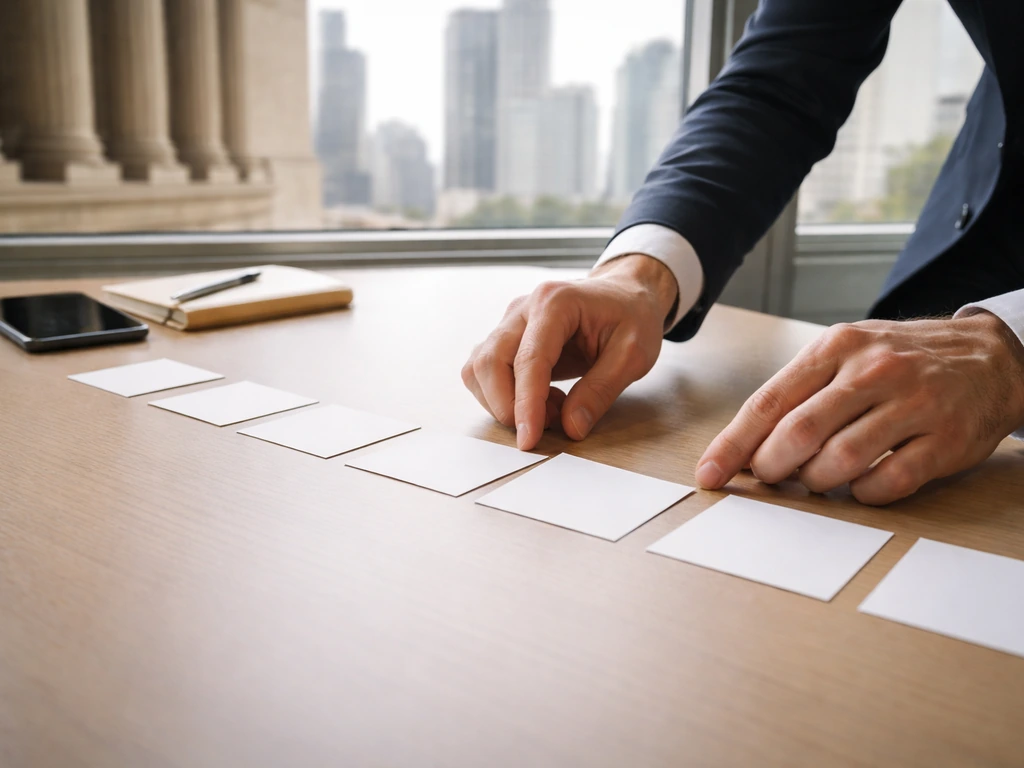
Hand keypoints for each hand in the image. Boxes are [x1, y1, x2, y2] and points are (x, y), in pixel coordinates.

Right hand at [462, 255, 677, 449]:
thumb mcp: (634, 354)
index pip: (528, 360)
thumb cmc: (632, 316)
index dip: (525, 404)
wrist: (625, 294)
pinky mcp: (506, 337)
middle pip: (489, 362)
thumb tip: (571, 427)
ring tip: (552, 406)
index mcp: (556, 303)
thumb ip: (601, 390)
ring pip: (479, 368)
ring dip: (505, 401)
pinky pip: (485, 371)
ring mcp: (510, 321)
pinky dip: (504, 395)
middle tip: (549, 423)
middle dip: (508, 406)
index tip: (529, 440)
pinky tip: (541, 397)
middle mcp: (523, 308)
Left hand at [695, 312, 1023, 504]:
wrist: (990, 357)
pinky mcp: (945, 440)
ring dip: (816, 482)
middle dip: (772, 467)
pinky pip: (888, 482)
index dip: (733, 445)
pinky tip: (860, 485)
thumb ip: (799, 393)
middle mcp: (873, 371)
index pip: (769, 402)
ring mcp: (913, 404)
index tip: (709, 474)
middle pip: (799, 433)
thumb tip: (746, 446)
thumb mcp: (847, 354)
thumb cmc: (901, 360)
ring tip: (816, 479)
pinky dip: (863, 494)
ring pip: (840, 461)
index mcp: (837, 348)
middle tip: (769, 479)